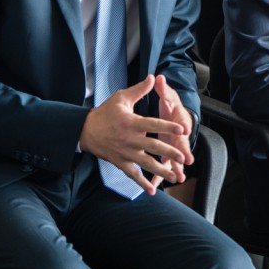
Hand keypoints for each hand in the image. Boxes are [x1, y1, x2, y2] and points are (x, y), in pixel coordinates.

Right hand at [79, 75, 187, 194]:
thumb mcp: (121, 98)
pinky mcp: (121, 162)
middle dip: (170, 153)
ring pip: (147, 163)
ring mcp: (126, 153)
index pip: (154, 125)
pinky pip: (133, 175)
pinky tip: (152, 191)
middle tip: (183, 158)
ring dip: (161, 171)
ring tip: (175, 177)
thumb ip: (139, 90)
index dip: (168, 127)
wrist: (84, 130)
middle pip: (154, 147)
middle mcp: (131, 139)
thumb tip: (153, 77)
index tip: (182, 130)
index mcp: (133, 122)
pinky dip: (142, 183)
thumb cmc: (105, 113)